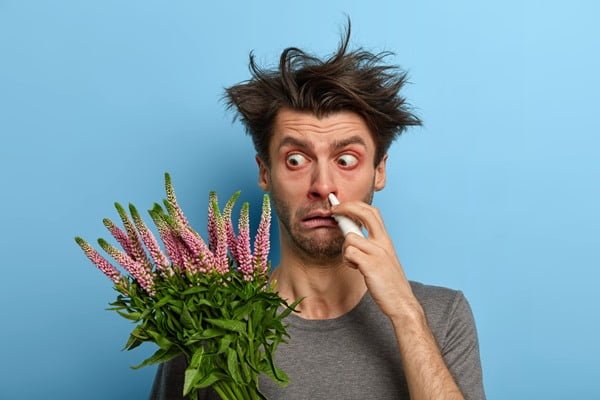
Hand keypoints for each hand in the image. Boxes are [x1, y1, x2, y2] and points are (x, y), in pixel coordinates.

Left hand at [331, 201, 422, 320]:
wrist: (401, 302)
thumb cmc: (388, 282)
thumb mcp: (382, 258)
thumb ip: (370, 245)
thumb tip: (350, 234)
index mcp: (385, 240)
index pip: (372, 212)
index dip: (354, 205)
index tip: (339, 205)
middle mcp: (383, 242)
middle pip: (365, 212)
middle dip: (346, 207)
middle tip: (333, 211)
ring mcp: (378, 253)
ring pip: (350, 237)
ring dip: (345, 249)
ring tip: (353, 262)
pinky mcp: (371, 265)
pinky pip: (349, 253)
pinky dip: (348, 260)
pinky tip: (356, 268)